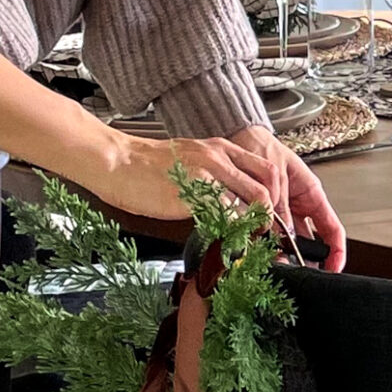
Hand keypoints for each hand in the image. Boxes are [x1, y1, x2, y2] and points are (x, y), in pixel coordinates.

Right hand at [83, 126, 280, 225]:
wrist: (116, 162)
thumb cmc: (144, 166)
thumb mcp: (189, 161)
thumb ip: (212, 175)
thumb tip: (228, 201)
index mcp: (220, 149)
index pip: (267, 168)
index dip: (275, 196)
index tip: (270, 218)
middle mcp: (219, 158)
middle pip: (268, 186)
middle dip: (273, 215)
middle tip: (266, 234)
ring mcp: (208, 174)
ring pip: (255, 201)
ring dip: (258, 226)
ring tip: (250, 241)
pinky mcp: (194, 194)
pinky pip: (228, 216)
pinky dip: (234, 233)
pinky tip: (228, 242)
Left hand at [230, 125, 348, 271]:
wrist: (240, 137)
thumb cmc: (263, 147)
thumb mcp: (276, 175)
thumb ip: (279, 204)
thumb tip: (281, 234)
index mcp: (311, 195)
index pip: (332, 230)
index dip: (336, 252)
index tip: (333, 269)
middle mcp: (298, 207)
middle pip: (309, 241)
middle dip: (304, 259)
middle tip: (295, 271)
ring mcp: (281, 213)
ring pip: (286, 242)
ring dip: (282, 254)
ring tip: (275, 263)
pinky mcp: (261, 217)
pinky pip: (266, 235)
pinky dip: (264, 245)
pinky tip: (259, 252)